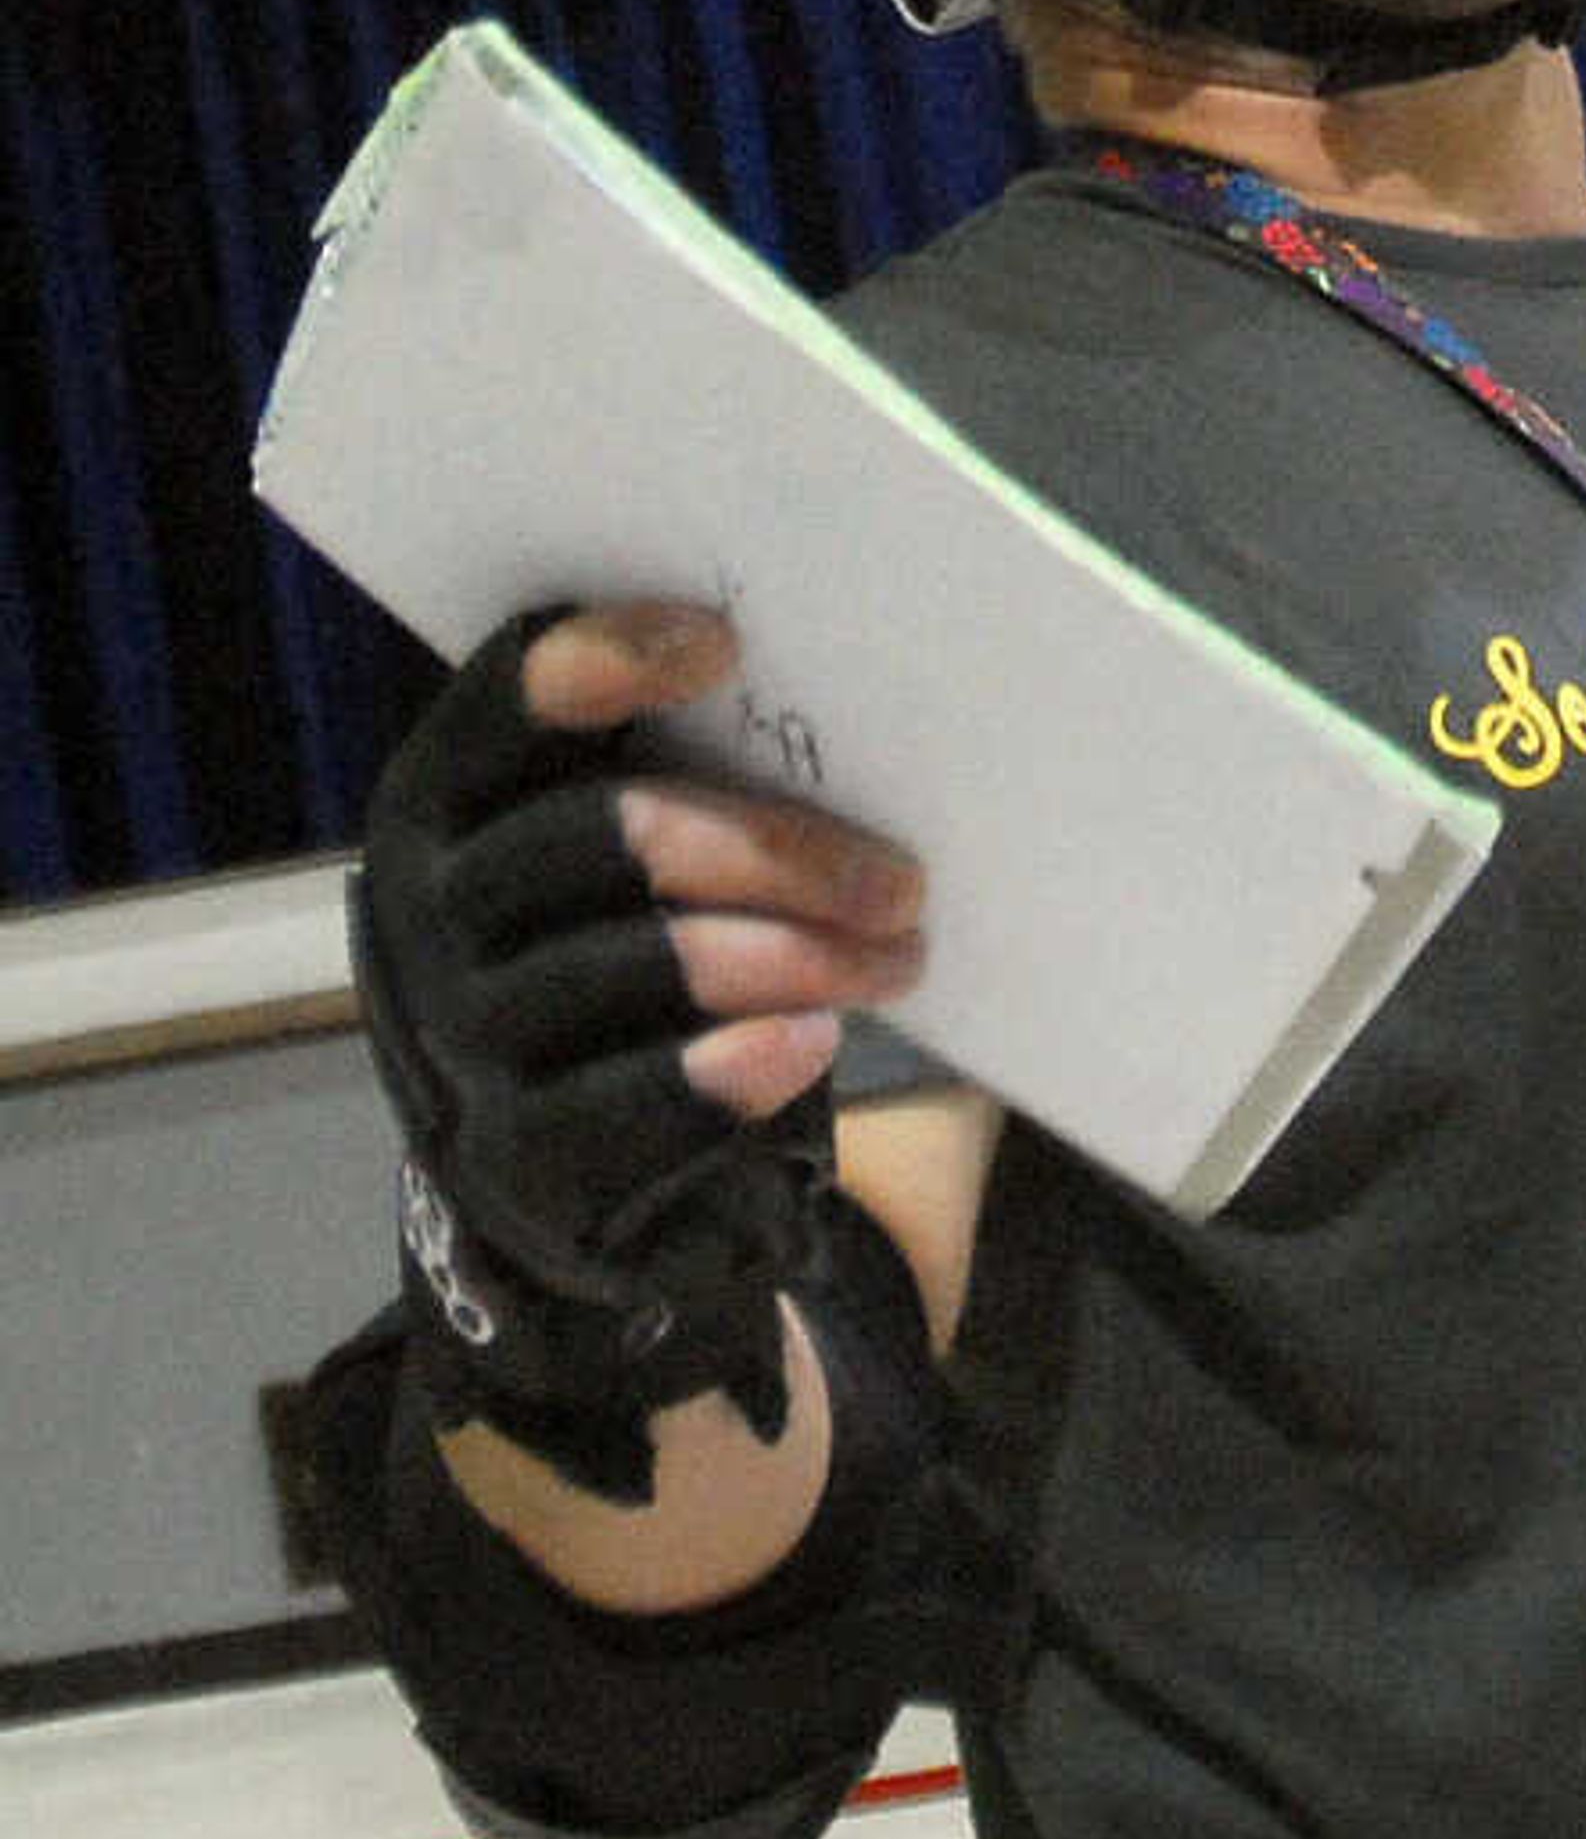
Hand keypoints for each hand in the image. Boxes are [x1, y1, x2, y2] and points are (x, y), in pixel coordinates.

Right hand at [351, 600, 927, 1491]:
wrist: (550, 1193)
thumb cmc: (610, 979)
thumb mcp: (603, 880)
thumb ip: (665, 793)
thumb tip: (825, 722)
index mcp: (439, 813)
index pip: (502, 710)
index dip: (604, 660)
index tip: (725, 644)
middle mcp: (428, 916)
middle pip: (611, 833)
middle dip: (777, 848)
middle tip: (903, 882)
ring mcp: (461, 1041)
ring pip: (646, 961)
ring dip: (801, 957)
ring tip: (898, 960)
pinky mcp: (515, 1156)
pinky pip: (639, 1097)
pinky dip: (738, 1065)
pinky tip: (810, 1044)